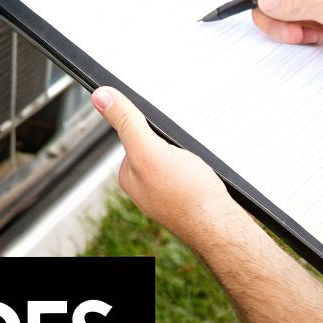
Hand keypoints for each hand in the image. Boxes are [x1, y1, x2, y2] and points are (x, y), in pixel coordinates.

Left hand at [91, 86, 246, 249]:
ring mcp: (170, 191)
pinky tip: (208, 172)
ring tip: (198, 161)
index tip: (164, 127)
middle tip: (185, 145)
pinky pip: (194, 168)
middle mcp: (147, 184)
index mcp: (130, 174)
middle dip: (173, 136)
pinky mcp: (192, 194)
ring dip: (190, 149)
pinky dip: (202, 163)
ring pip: (178, 154)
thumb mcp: (149, 151)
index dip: (150, 123)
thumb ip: (127, 123)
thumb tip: (101, 96)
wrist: (222, 227)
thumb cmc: (187, 196)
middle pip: (157, 142)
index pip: (134, 133)